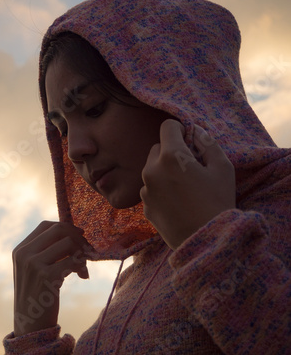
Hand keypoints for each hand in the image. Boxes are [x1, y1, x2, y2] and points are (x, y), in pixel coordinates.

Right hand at [12, 221, 92, 335]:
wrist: (30, 326)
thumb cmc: (37, 297)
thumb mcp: (35, 270)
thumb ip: (48, 251)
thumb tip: (77, 233)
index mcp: (20, 249)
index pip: (46, 225)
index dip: (66, 227)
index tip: (81, 236)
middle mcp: (24, 253)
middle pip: (58, 229)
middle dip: (78, 237)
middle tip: (88, 251)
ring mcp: (33, 264)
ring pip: (68, 242)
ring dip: (82, 253)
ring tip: (83, 268)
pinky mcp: (45, 276)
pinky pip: (73, 260)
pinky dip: (83, 266)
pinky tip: (83, 276)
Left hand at [140, 119, 235, 249]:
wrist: (206, 242)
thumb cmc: (218, 202)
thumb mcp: (223, 168)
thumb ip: (207, 144)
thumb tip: (195, 131)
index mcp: (170, 157)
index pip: (167, 127)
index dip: (180, 130)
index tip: (189, 140)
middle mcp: (151, 170)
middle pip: (157, 148)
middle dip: (171, 151)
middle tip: (189, 166)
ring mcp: (145, 190)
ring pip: (151, 169)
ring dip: (164, 170)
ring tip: (184, 186)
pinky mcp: (145, 206)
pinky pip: (150, 189)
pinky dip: (160, 189)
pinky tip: (177, 202)